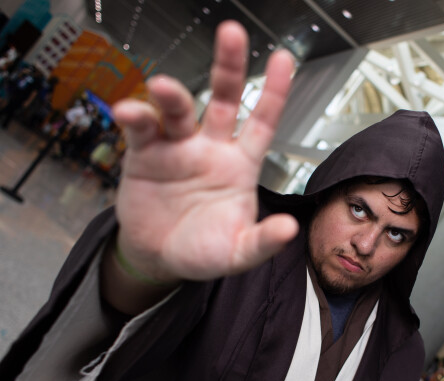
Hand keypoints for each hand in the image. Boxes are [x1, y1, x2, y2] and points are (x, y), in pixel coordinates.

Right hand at [112, 20, 298, 284]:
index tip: (284, 58)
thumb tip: (289, 229)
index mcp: (239, 165)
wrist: (160, 257)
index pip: (262, 123)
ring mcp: (177, 148)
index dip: (274, 92)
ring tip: (161, 89)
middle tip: (232, 33)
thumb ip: (262, 242)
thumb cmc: (204, 251)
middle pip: (223, 99)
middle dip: (228, 66)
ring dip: (170, 95)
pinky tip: (129, 112)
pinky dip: (135, 117)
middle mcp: (210, 148)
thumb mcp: (238, 253)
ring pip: (178, 109)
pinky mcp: (144, 155)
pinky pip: (141, 129)